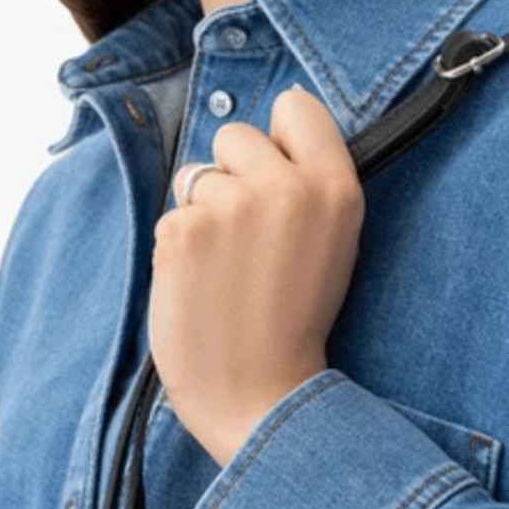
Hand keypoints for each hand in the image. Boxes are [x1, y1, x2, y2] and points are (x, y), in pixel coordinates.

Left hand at [150, 83, 364, 467]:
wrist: (260, 401)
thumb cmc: (293, 329)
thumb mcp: (331, 248)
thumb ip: (309, 185)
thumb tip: (276, 118)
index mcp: (337, 190)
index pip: (297, 107)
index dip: (280, 140)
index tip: (278, 182)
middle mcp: (287, 189)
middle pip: (237, 133)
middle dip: (233, 176)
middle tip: (249, 245)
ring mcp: (231, 207)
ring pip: (197, 174)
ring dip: (203, 214)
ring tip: (226, 273)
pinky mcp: (183, 231)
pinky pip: (172, 215)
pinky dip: (179, 249)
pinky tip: (201, 289)